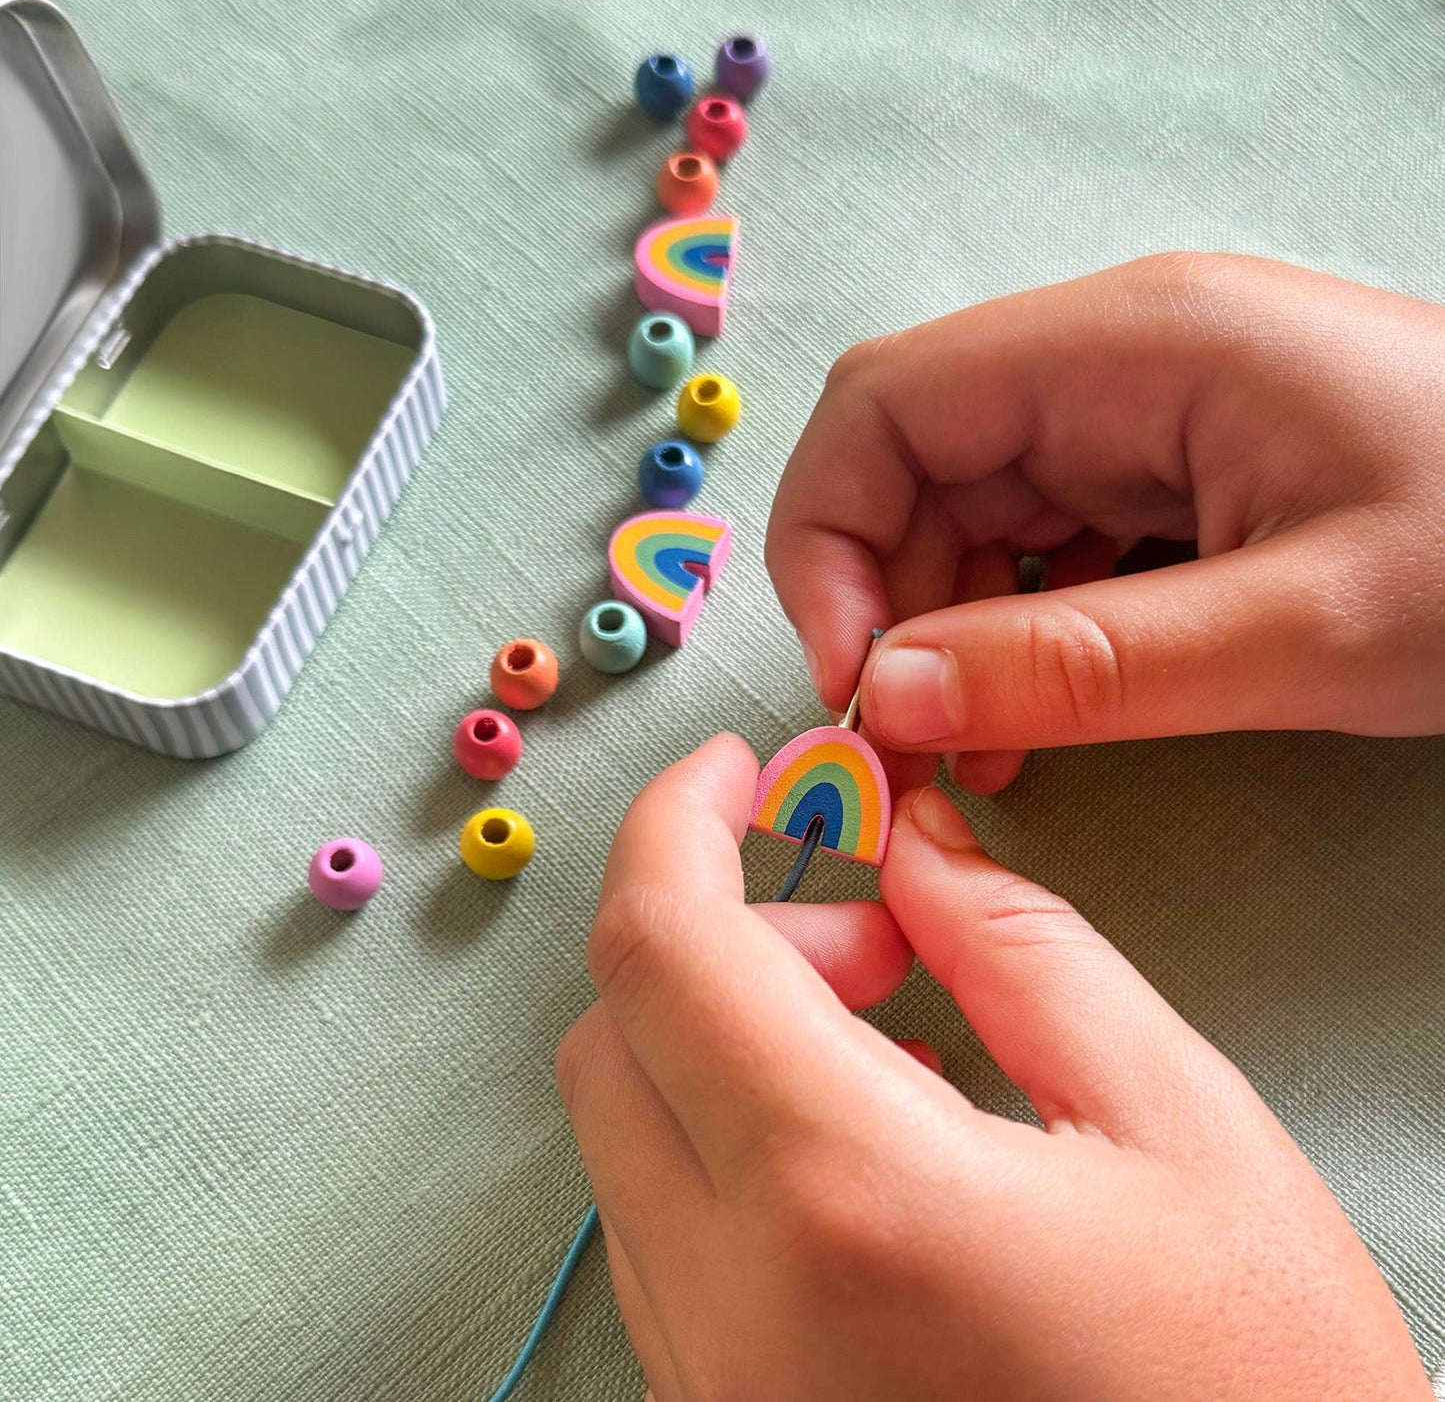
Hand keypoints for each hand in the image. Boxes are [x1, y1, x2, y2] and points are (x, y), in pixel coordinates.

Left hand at [556, 736, 1427, 1400]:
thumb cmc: (1259, 1391)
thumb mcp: (1179, 1127)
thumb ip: (1023, 949)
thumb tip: (910, 846)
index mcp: (848, 1201)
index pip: (662, 949)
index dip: (675, 823)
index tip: (733, 772)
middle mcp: (736, 1309)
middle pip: (615, 1033)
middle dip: (726, 937)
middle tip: (876, 944)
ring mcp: (709, 1386)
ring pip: (624, 1133)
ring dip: (724, 1041)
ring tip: (899, 1055)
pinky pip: (661, 1234)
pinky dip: (728, 1142)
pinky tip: (866, 1158)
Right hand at [766, 253, 1444, 792]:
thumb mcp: (1308, 627)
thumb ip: (1087, 665)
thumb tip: (891, 698)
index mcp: (1133, 345)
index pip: (887, 403)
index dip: (831, 539)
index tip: (858, 680)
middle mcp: (1114, 364)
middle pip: (914, 467)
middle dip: (887, 609)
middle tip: (914, 748)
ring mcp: (1139, 420)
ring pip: (967, 521)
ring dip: (947, 642)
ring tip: (983, 761)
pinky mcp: (1166, 479)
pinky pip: (1039, 554)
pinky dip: (1012, 644)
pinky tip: (1036, 726)